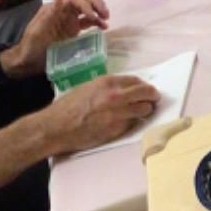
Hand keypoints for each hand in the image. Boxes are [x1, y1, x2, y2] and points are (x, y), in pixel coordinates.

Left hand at [2, 0, 110, 77]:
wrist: (28, 61)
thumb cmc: (30, 46)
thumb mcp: (38, 31)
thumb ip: (49, 15)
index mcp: (54, 9)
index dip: (86, 5)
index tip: (93, 17)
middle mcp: (63, 11)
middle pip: (83, 0)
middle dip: (96, 4)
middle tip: (105, 14)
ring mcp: (69, 21)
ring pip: (87, 9)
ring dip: (98, 11)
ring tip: (107, 19)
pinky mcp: (73, 30)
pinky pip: (88, 23)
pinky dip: (97, 23)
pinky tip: (104, 27)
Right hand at [42, 74, 158, 156]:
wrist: (57, 126)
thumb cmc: (68, 106)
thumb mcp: (88, 87)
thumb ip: (108, 87)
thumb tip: (124, 90)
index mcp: (108, 82)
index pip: (137, 81)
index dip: (143, 86)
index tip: (146, 90)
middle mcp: (116, 95)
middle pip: (146, 93)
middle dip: (152, 96)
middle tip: (153, 99)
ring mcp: (118, 113)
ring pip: (145, 109)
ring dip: (146, 110)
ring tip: (143, 112)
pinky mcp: (117, 129)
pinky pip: (134, 123)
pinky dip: (134, 122)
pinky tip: (129, 122)